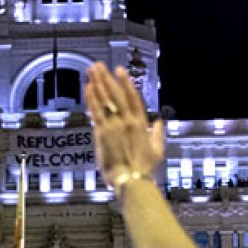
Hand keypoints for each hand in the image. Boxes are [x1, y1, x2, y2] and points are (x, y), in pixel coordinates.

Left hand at [85, 62, 163, 189]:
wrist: (132, 181)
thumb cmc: (144, 169)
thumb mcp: (157, 151)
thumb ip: (158, 134)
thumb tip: (160, 123)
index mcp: (141, 124)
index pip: (133, 98)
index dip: (126, 83)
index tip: (120, 70)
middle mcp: (127, 122)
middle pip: (116, 95)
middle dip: (107, 78)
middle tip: (99, 65)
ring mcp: (114, 126)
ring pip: (104, 100)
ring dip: (97, 83)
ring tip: (91, 70)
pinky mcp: (102, 134)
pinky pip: (95, 112)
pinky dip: (91, 99)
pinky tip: (87, 88)